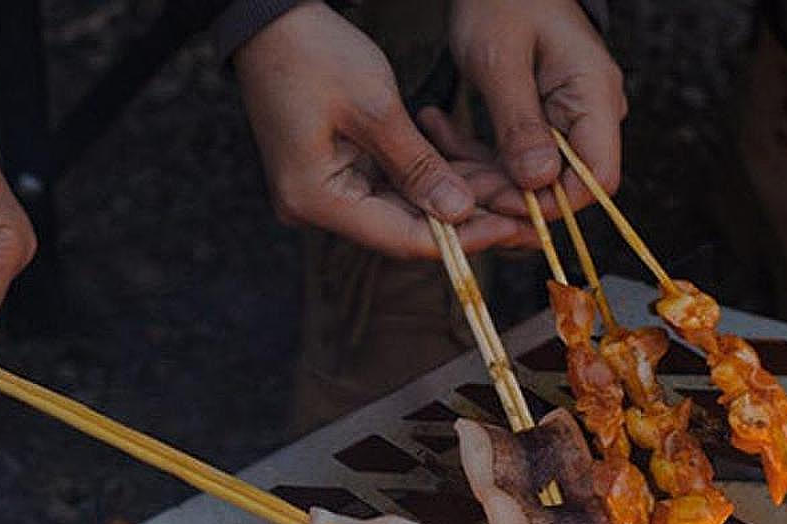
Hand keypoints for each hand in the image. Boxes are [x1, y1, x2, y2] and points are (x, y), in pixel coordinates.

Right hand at [233, 2, 519, 257]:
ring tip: (504, 189)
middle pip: (405, 227)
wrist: (267, 18)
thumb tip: (462, 214)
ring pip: (403, 207)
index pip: (402, 239)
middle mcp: (317, 208)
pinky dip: (429, 177)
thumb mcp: (374, 106)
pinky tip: (471, 171)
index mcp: (317, 199)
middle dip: (464, 218)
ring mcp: (325, 193)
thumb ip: (420, 166)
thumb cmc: (310, 49)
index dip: (461, 239)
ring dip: (451, 197)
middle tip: (518, 213)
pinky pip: (391, 185)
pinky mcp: (335, 173)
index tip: (508, 228)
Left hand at [442, 0, 625, 232]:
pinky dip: (479, 154)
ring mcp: (568, 120)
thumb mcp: (500, 58)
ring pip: (532, 177)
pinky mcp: (544, 123)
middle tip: (456, 184)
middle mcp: (591, 115)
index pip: (597, 178)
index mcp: (595, 96)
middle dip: (508, 192)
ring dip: (484, 175)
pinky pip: (516, 157)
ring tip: (439, 152)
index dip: (555, 202)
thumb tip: (538, 183)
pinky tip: (443, 132)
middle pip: (561, 184)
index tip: (505, 201)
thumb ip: (519, 122)